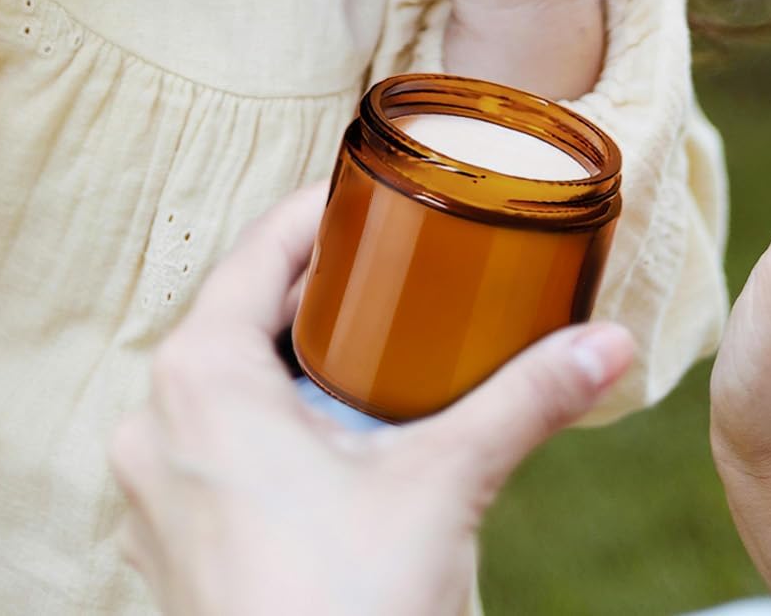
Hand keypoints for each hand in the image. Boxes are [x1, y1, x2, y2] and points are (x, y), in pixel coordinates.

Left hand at [112, 185, 634, 615]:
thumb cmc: (345, 608)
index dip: (326, 210)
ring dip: (300, 350)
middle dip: (325, 283)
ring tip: (379, 337)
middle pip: (246, 308)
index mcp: (200, 375)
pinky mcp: (175, 537)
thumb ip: (527, 398)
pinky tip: (339, 427)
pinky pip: (220, 437)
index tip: (384, 195)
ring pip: (230, 376)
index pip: (262, 246)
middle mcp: (157, 420)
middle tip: (402, 262)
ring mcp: (158, 486)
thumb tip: (612, 343)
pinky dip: (277, 412)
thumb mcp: (445, 481)